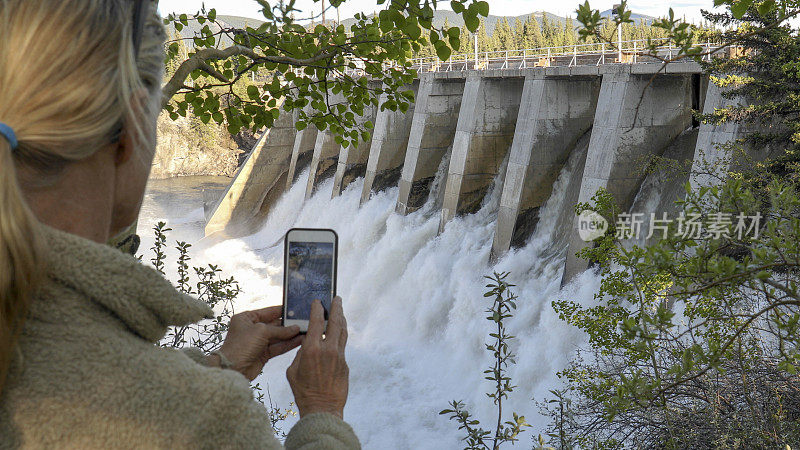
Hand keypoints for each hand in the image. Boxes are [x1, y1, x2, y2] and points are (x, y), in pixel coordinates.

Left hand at [215, 306, 301, 380]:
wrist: (233, 369)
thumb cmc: (240, 346)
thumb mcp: (261, 331)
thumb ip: (280, 330)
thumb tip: (295, 328)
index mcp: (247, 318)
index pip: (268, 311)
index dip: (281, 310)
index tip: (294, 309)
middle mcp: (252, 329)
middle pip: (274, 324)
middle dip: (288, 324)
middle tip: (303, 321)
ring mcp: (258, 342)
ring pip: (278, 337)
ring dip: (290, 335)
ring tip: (305, 331)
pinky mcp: (263, 354)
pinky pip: (278, 347)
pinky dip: (288, 344)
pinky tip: (299, 340)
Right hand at [287, 297, 348, 418]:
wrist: (322, 408)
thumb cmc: (303, 391)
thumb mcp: (293, 371)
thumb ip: (300, 354)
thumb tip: (307, 343)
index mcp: (312, 350)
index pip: (316, 322)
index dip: (318, 309)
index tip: (318, 301)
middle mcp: (328, 350)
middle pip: (335, 323)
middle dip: (336, 308)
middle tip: (337, 299)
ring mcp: (339, 356)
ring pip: (342, 332)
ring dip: (342, 319)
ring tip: (340, 310)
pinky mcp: (345, 364)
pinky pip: (343, 345)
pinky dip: (341, 335)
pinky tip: (339, 332)